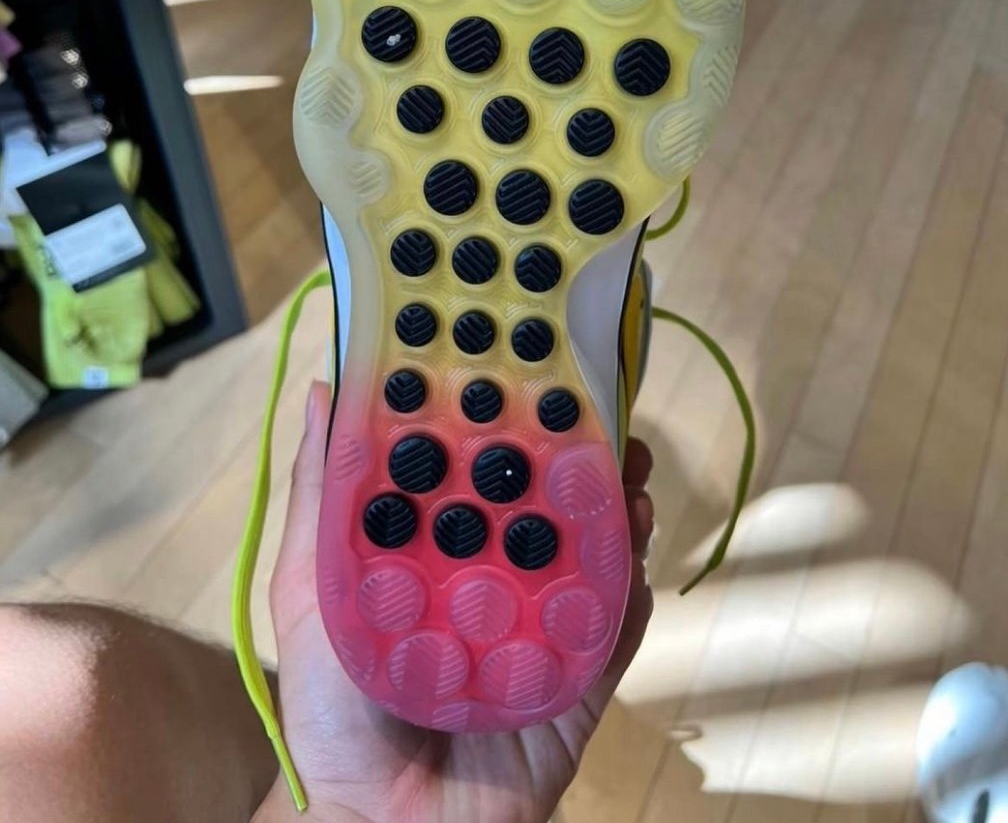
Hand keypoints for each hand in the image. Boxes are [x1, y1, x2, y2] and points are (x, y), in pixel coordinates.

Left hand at [256, 381, 654, 822]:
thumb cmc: (332, 704)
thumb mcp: (310, 583)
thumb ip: (324, 491)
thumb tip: (328, 385)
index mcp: (441, 549)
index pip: (482, 471)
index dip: (508, 419)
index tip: (524, 368)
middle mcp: (497, 578)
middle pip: (550, 501)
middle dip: (582, 453)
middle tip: (601, 412)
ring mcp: (543, 627)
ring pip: (595, 552)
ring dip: (619, 505)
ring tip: (628, 468)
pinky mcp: (579, 680)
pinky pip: (616, 626)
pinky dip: (633, 583)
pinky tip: (636, 545)